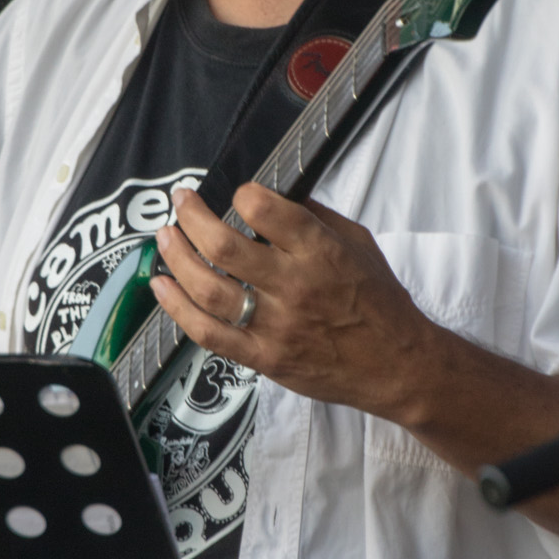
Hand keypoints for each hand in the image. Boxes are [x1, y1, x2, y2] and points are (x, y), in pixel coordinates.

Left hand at [151, 182, 435, 419]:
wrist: (397, 365)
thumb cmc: (380, 302)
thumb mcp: (359, 244)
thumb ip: (316, 218)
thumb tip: (275, 194)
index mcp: (321, 252)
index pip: (266, 210)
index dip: (243, 194)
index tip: (238, 193)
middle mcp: (294, 286)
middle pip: (223, 245)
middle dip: (192, 216)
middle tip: (181, 202)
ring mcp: (275, 325)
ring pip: (207, 288)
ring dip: (176, 257)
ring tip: (165, 237)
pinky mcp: (263, 357)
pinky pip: (208, 333)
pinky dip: (177, 308)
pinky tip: (161, 286)